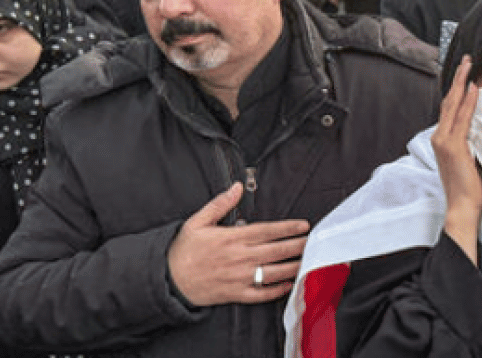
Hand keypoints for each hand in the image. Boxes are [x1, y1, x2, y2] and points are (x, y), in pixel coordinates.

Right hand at [166, 183, 310, 305]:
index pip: (268, 230)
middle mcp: (239, 258)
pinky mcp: (235, 294)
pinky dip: (276, 290)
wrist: (167, 279)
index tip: (304, 226)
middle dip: (298, 245)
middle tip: (313, 242)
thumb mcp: (197, 221)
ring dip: (293, 266)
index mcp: (232, 238)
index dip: (288, 228)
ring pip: (273, 272)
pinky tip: (289, 284)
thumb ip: (220, 204)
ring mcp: (238, 278)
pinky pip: (261, 294)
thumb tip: (237, 187)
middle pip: (276, 250)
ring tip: (308, 261)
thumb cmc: (183, 250)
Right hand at [432, 57, 481, 263]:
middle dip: (458, 78)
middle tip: (467, 59)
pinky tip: (475, 89)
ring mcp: (443, 141)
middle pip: (448, 100)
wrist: (462, 207)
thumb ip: (470, 142)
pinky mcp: (451, 146)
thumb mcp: (468, 159)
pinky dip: (468, 102)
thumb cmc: (468, 187)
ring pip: (452, 105)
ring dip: (462, 83)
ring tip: (470, 65)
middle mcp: (439, 137)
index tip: (466, 72)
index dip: (458, 88)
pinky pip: (461, 118)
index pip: (450, 107)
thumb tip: (481, 128)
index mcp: (443, 139)